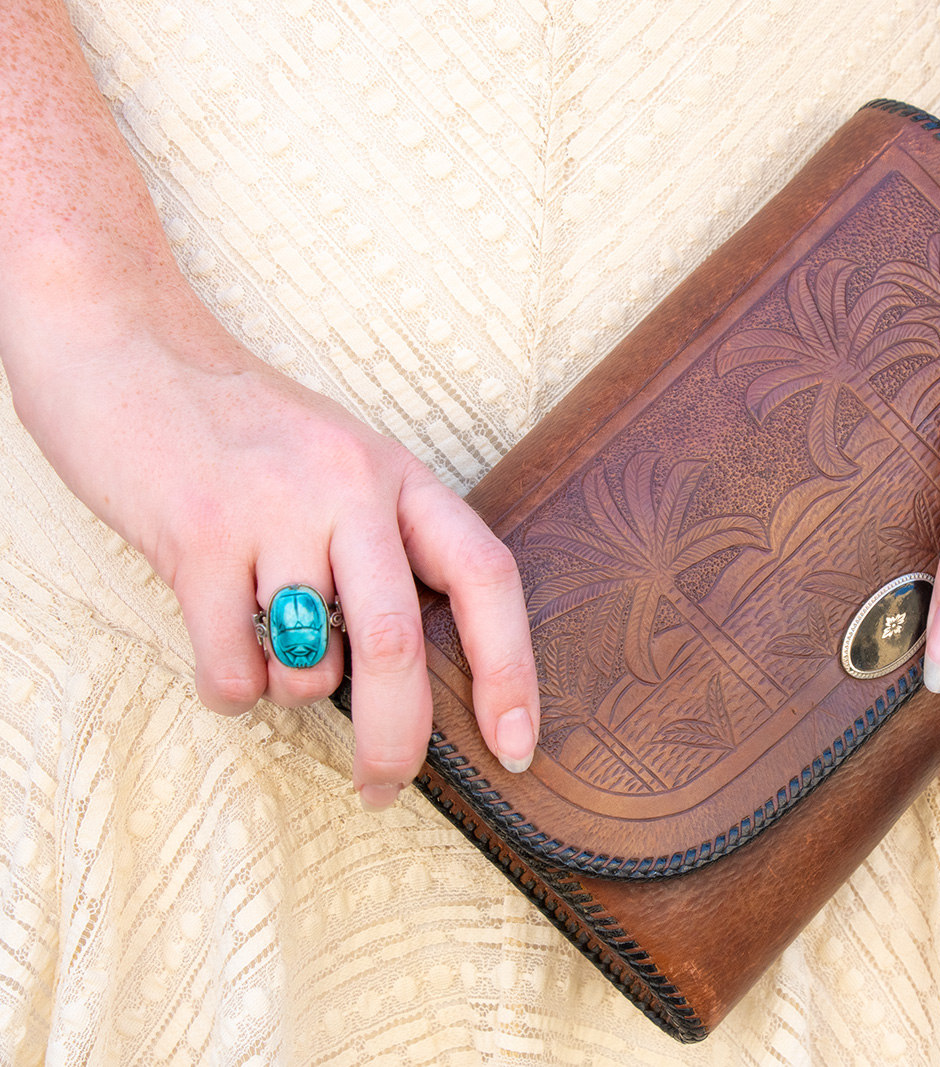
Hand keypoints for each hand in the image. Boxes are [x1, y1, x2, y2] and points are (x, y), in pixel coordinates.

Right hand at [4, 295, 539, 809]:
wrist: (128, 348)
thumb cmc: (243, 431)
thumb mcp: (341, 467)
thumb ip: (383, 549)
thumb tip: (412, 679)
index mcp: (399, 476)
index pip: (487, 577)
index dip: (513, 669)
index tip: (518, 746)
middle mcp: (348, 487)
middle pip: (396, 644)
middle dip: (399, 740)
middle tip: (385, 788)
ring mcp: (272, 508)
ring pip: (309, 665)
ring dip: (293, 690)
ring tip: (264, 639)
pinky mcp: (196, 534)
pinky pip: (231, 667)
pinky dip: (230, 689)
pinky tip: (218, 641)